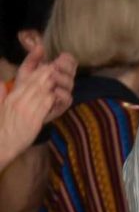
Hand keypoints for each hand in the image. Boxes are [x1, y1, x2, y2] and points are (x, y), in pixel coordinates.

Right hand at [0, 44, 73, 162]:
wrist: (2, 145)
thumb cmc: (1, 128)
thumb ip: (0, 95)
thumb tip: (1, 83)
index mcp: (11, 98)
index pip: (26, 81)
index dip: (38, 72)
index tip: (47, 66)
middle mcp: (18, 102)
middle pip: (36, 84)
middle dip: (47, 75)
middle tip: (57, 68)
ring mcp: (27, 110)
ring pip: (42, 92)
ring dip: (51, 84)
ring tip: (59, 78)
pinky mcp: (34, 120)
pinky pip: (45, 105)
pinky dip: (52, 99)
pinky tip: (57, 95)